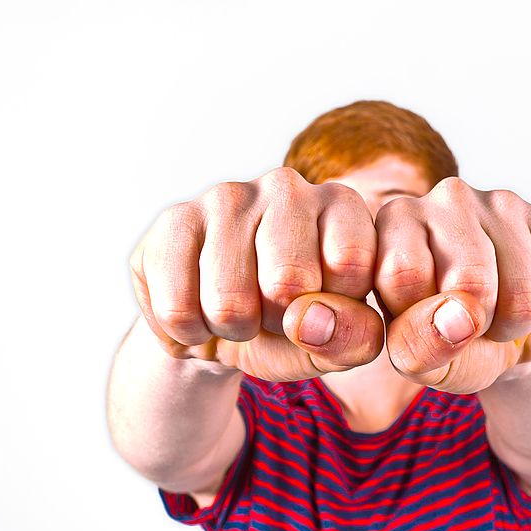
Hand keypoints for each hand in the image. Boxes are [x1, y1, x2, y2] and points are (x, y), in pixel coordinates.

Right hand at [130, 167, 383, 379]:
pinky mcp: (174, 219)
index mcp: (342, 206)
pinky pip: (178, 307)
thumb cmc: (294, 328)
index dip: (333, 311)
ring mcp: (227, 196)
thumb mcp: (339, 344)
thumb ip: (355, 338)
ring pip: (229, 302)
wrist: (219, 329)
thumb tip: (312, 319)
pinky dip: (190, 331)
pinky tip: (199, 309)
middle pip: (287, 280)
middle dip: (279, 323)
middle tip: (273, 314)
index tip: (322, 307)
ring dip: (233, 330)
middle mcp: (288, 187)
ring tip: (238, 313)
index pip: (352, 262)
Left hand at [375, 177, 530, 393]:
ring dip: (516, 329)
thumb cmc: (444, 340)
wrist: (504, 335)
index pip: (404, 273)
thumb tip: (459, 317)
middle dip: (477, 326)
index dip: (423, 320)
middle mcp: (447, 197)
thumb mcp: (416, 358)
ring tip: (502, 320)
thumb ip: (416, 345)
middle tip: (471, 325)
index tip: (427, 324)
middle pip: (471, 280)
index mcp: (396, 220)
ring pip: (523, 294)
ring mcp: (504, 202)